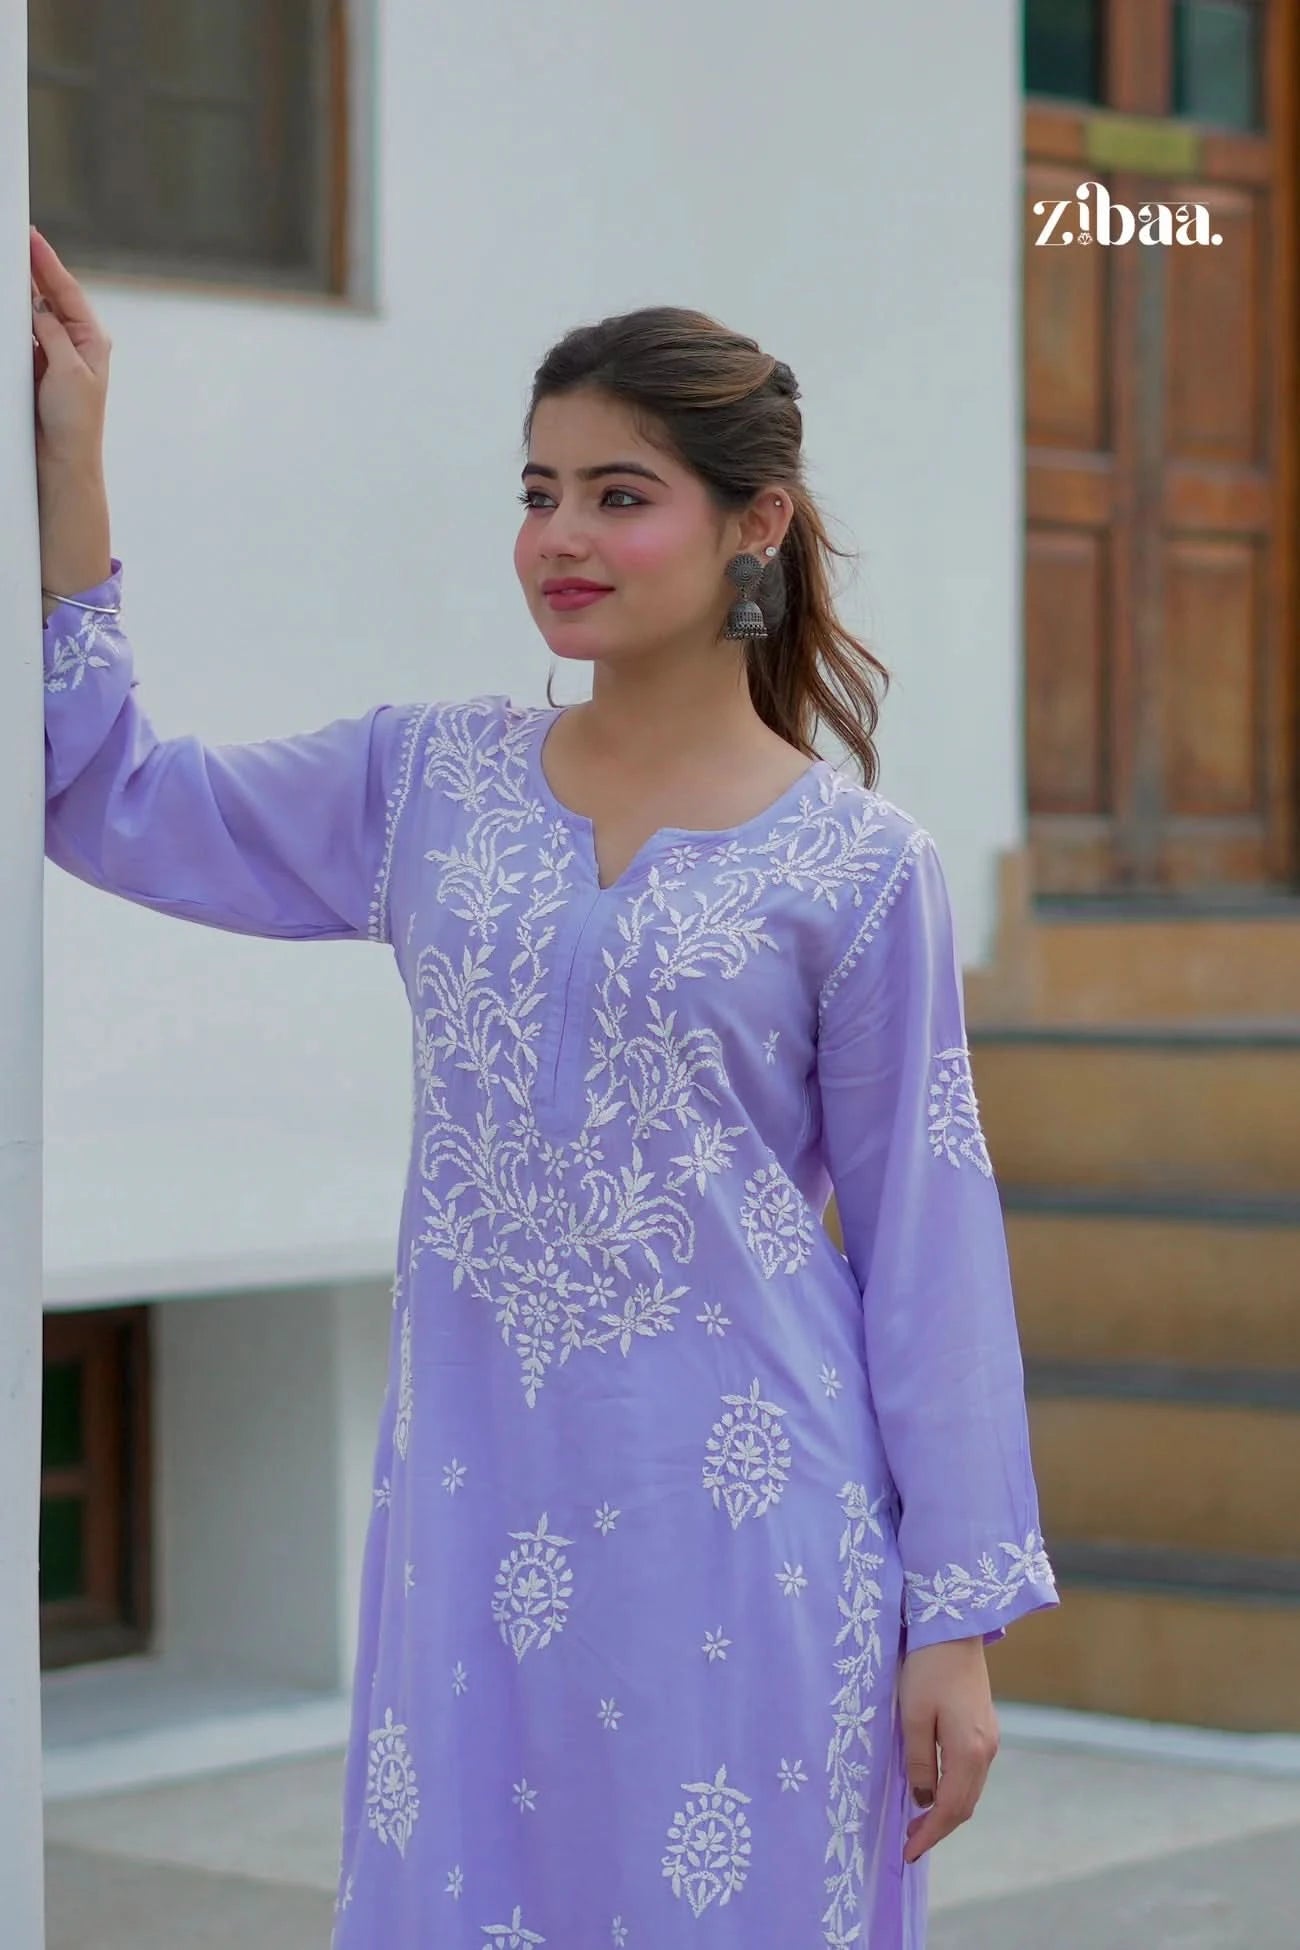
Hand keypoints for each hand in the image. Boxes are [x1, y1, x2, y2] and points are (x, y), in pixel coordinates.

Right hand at [30, 226, 111, 473]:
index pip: (68, 290)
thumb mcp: (68, 371)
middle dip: (36, 266)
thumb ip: (53, 334)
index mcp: (93, 339)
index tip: (32, 236)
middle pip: (53, 294)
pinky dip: (16, 314)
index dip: (48, 262)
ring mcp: (58, 351)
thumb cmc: (74, 421)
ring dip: (24, 286)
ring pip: (37, 309)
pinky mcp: (40, 364)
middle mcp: (77, 341)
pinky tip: (9, 299)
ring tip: (11, 261)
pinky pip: (26, 330)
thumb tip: (38, 305)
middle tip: (19, 237)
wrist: (62, 457)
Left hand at [899, 1635, 998, 1864]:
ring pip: (970, 1790)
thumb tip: (922, 1798)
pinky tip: (933, 1788)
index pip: (950, 1808)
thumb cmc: (927, 1668)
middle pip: (965, 1804)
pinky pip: (971, 1772)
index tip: (908, 1853)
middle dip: (937, 1828)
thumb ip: (918, 1761)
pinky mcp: (985, 1726)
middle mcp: (986, 1750)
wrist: (954, 1627)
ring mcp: (989, 1738)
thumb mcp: (912, 1715)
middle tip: (909, 1843)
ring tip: (917, 1821)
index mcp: (969, 1751)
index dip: (929, 1834)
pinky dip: (953, 1789)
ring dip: (946, 1810)